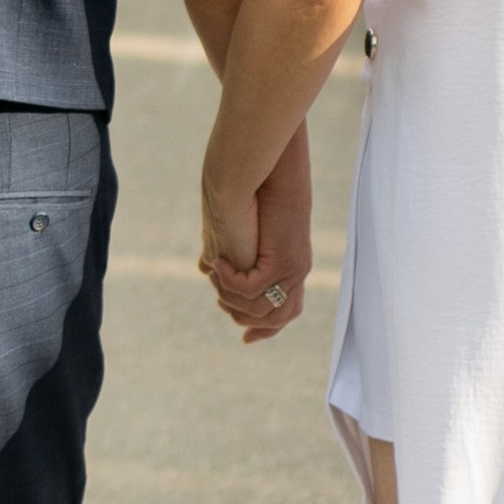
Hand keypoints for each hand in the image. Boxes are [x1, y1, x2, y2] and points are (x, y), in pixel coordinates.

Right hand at [199, 123, 311, 343]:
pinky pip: (251, 288)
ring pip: (259, 308)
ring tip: (215, 274)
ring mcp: (294, 267)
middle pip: (277, 317)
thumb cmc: (258, 185)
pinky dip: (230, 281)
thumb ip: (226, 248)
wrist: (273, 164)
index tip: (246, 339)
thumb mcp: (240, 226)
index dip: (267, 330)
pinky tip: (219, 263)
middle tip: (219, 298)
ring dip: (230, 297)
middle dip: (242, 316)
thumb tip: (204, 266)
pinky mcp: (282, 259)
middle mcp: (299, 270)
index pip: (288, 311)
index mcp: (294, 263)